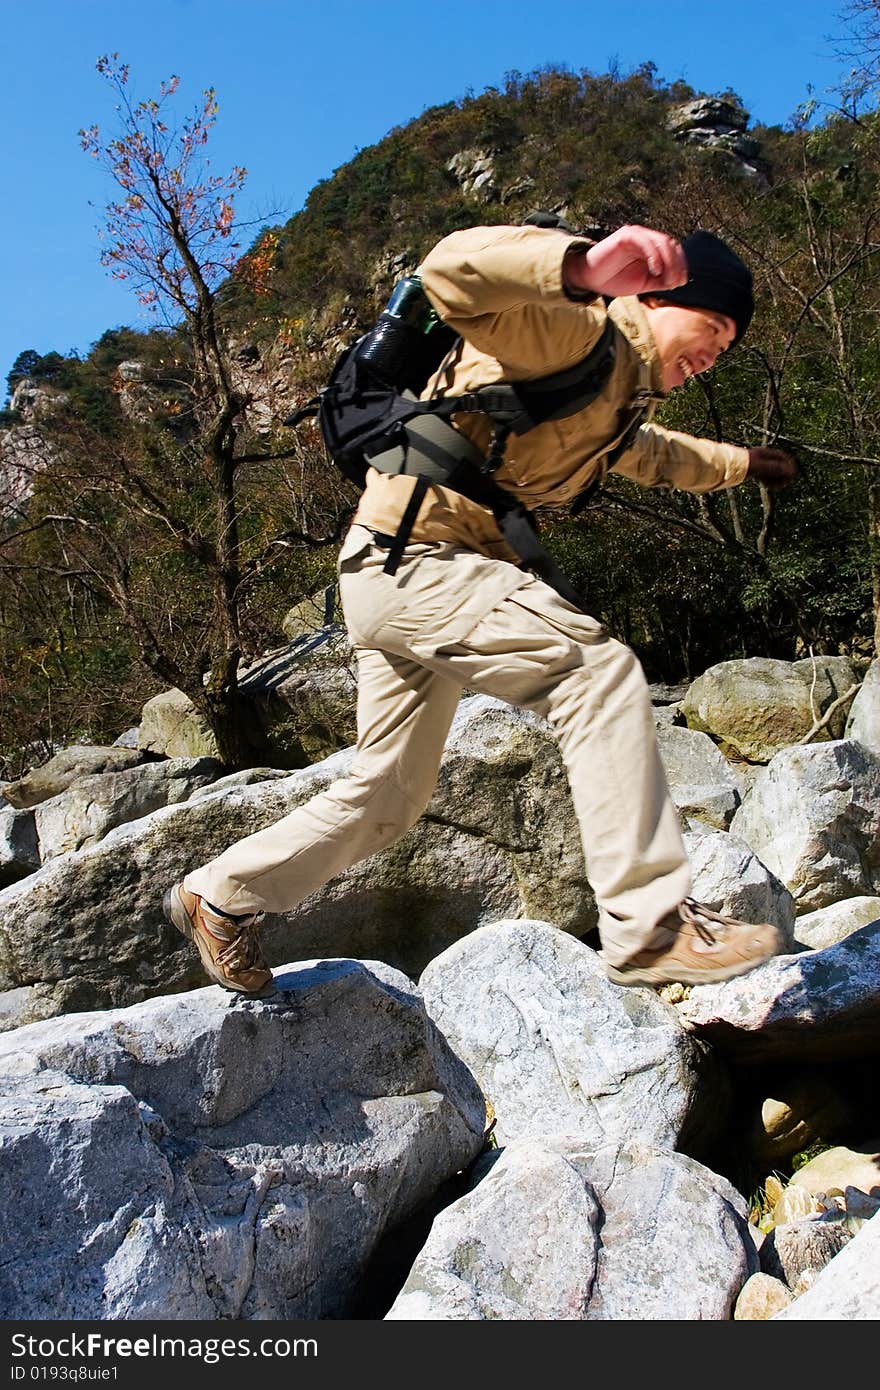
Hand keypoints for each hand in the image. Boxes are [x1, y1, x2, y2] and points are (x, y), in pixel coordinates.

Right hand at [564, 225, 687, 297]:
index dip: (681, 264)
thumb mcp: (643, 284)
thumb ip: (660, 281)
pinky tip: (655, 270)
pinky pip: (645, 241)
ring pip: (662, 242)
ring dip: (669, 261)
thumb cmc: (614, 280)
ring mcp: (636, 235)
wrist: (590, 278)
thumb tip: (680, 280)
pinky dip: (654, 255)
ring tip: (666, 279)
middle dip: (677, 264)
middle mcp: (646, 238)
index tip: (681, 282)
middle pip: (671, 245)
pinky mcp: (626, 235)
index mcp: (651, 248)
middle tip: (674, 282)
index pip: (674, 250)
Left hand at [746, 447, 797, 488]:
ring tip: (774, 487)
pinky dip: (767, 481)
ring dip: (775, 480)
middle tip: (784, 484)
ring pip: (772, 472)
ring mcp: (759, 464)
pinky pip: (765, 476)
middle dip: (782, 475)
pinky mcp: (754, 471)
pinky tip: (767, 487)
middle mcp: (763, 457)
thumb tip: (791, 471)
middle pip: (778, 466)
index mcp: (766, 452)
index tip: (792, 475)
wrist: (728, 467)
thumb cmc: (744, 464)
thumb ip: (776, 468)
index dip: (789, 466)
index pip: (783, 457)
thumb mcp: (762, 466)